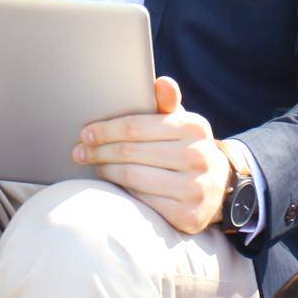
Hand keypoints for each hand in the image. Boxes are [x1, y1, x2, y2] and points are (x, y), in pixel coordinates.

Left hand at [73, 76, 230, 234]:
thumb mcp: (181, 124)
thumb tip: (162, 83)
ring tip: (93, 165)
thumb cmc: (186, 148)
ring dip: (106, 171)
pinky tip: (113, 185)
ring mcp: (195, 188)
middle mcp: (198, 156)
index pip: (136, 126)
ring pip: (132, 176)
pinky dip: (123, 192)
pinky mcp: (187, 215)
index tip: (86, 133)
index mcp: (194, 127)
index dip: (106, 130)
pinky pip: (141, 200)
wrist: (217, 188)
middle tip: (80, 152)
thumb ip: (168, 104)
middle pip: (131, 152)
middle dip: (100, 151)